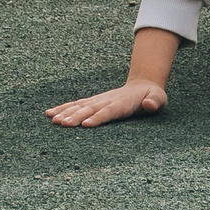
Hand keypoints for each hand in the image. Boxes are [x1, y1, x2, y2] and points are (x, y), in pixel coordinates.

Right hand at [46, 79, 166, 127]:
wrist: (142, 85)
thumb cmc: (152, 96)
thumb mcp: (159, 98)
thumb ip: (155, 102)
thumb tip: (149, 105)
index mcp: (122, 103)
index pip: (109, 111)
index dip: (98, 117)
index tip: (85, 124)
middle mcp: (107, 100)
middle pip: (90, 109)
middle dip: (76, 117)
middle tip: (63, 124)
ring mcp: (98, 100)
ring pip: (80, 106)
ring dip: (66, 113)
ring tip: (53, 120)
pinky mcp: (93, 102)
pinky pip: (76, 105)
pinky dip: (63, 108)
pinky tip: (50, 114)